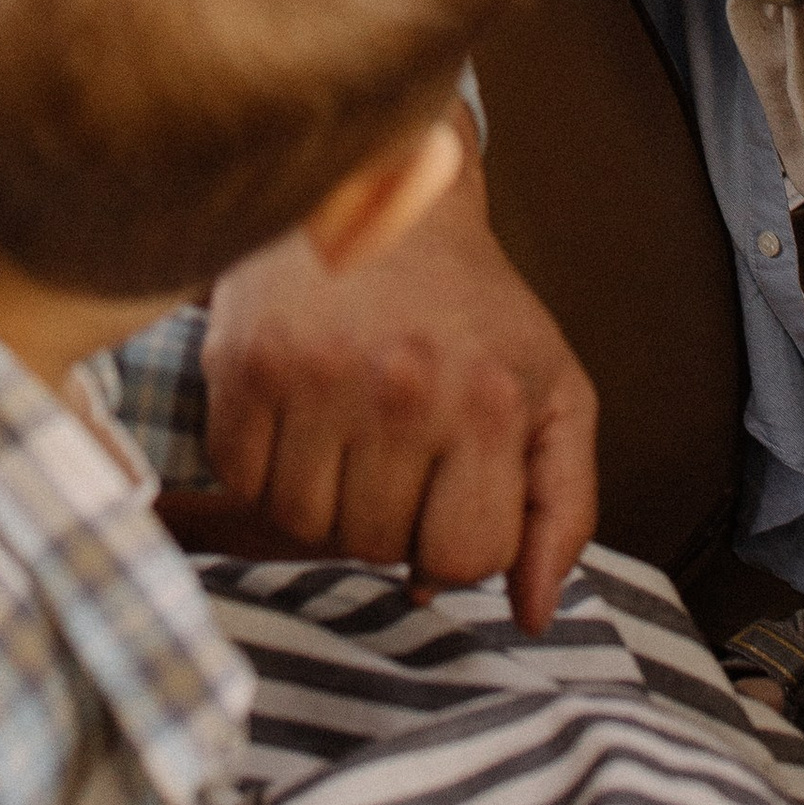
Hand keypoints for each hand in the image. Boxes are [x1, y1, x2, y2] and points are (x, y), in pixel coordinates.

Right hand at [199, 126, 598, 633]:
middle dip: (386, 518)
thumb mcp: (554, 393)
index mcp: (490, 402)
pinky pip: (241, 480)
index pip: (465, 559)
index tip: (446, 495)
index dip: (453, 545)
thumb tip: (533, 616)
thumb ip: (562, 509)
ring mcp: (315, 377)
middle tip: (391, 452)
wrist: (381, 188)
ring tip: (343, 435)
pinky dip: (263, 467)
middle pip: (376, 547)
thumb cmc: (473, 307)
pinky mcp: (243, 362)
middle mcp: (404, 390)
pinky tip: (294, 415)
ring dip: (321, 500)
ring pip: (301, 527)